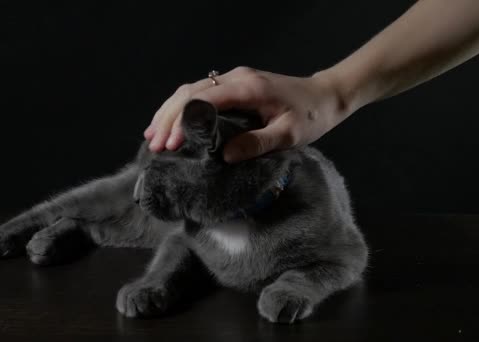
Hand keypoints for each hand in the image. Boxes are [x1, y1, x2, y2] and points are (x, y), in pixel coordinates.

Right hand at [144, 67, 349, 162]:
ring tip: (152, 136)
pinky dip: (180, 107)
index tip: (171, 145)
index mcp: (248, 87)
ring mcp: (233, 78)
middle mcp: (235, 77)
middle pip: (189, 92)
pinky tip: (168, 123)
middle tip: (155, 146)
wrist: (326, 96)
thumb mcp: (289, 134)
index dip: (182, 122)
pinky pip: (199, 92)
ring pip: (190, 90)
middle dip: (168, 119)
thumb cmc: (311, 115)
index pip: (203, 99)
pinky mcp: (233, 85)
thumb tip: (224, 156)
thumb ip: (258, 143)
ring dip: (169, 112)